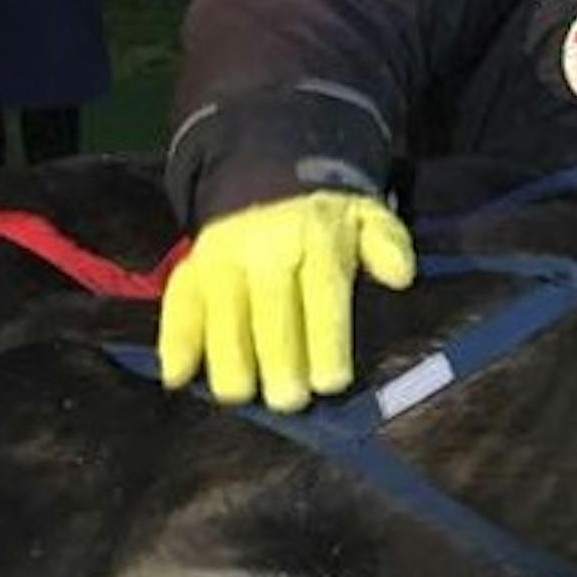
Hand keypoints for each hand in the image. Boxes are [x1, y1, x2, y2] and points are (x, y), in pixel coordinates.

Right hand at [158, 191, 415, 410]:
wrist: (268, 176)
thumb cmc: (326, 219)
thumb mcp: (367, 217)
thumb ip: (388, 244)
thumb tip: (401, 275)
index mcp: (316, 240)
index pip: (321, 294)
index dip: (324, 340)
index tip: (329, 382)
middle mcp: (265, 248)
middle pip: (270, 311)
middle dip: (279, 360)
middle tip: (288, 400)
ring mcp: (223, 258)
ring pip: (221, 313)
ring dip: (228, 359)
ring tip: (240, 394)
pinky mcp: (192, 268)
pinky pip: (179, 305)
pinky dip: (175, 341)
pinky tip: (178, 377)